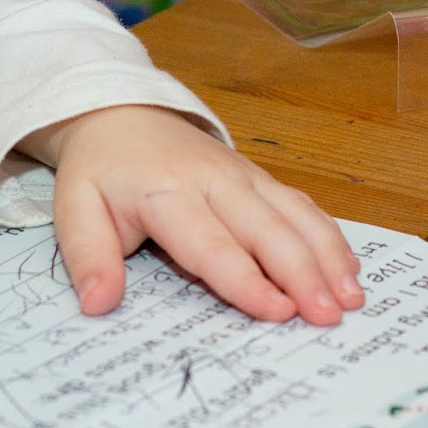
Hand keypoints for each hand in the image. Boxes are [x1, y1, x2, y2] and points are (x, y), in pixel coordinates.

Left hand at [25, 106, 364, 325]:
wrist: (120, 112)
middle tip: (331, 315)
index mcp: (167, 192)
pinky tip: (349, 266)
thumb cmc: (100, 171)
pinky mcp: (259, 177)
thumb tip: (97, 304)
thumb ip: (87, 257)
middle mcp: (215, 181)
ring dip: (327, 255)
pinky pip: (300, 204)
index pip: (212, 244)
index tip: (277, 312)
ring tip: (353, 298)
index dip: (246, 280)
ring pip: (294, 215)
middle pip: (267, 229)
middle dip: (303, 272)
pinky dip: (328, 235)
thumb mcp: (75, 209)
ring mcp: (243, 176)